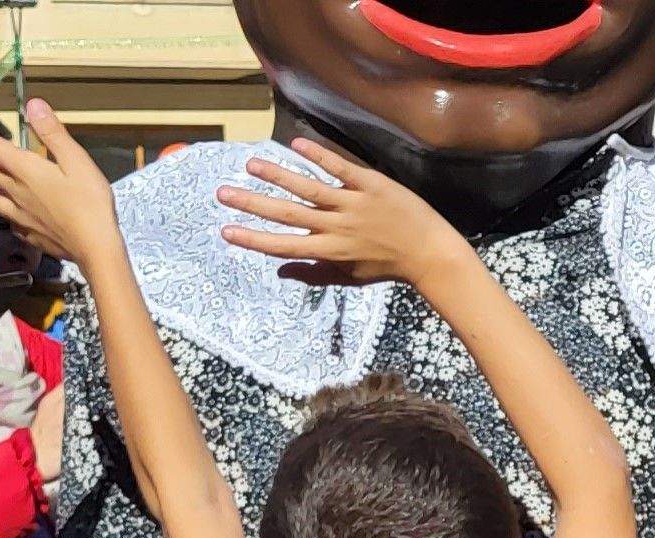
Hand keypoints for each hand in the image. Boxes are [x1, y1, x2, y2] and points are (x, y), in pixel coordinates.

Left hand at [0, 104, 121, 273]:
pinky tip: (13, 208)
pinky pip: (8, 218)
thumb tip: (33, 104)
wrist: (95, 248)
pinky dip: (5, 207)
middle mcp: (15, 192)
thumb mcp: (78, 161)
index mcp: (25, 171)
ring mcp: (20, 215)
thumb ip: (53, 133)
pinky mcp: (29, 233)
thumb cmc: (90, 203)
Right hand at [213, 136, 469, 289]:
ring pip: (310, 188)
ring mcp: (354, 204)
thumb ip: (314, 273)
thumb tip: (279, 271)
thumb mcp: (351, 277)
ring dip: (279, 175)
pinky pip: (342, 168)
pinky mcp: (372, 185)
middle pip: (289, 214)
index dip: (254, 239)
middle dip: (253, 204)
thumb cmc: (388, 265)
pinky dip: (320, 156)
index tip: (226, 231)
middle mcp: (338, 227)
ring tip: (251, 165)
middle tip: (223, 193)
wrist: (431, 252)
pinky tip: (296, 144)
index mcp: (331, 250)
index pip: (285, 246)